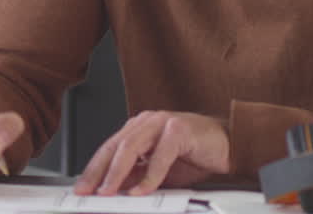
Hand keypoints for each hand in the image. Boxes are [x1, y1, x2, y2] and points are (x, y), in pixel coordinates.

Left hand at [74, 111, 229, 195]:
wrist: (230, 145)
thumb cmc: (196, 155)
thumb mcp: (160, 171)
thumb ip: (137, 175)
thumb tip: (114, 189)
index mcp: (138, 128)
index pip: (109, 148)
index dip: (94, 169)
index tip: (82, 187)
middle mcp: (147, 122)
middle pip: (115, 146)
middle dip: (98, 171)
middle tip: (89, 191)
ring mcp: (162, 123)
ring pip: (132, 147)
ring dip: (118, 172)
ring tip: (109, 191)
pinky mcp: (179, 130)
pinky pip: (160, 155)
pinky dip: (150, 175)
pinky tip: (142, 190)